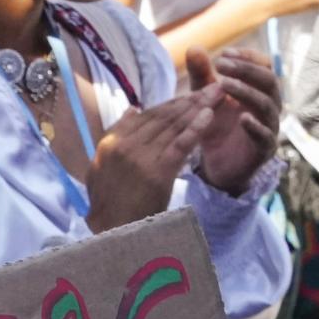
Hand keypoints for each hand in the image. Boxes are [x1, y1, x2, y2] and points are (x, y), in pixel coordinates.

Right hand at [86, 93, 209, 232]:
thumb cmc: (108, 203)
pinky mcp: (158, 171)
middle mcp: (124, 145)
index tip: (190, 95)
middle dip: (190, 99)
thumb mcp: (101, 166)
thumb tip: (132, 109)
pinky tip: (210, 114)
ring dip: (198, 107)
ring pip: (174, 126)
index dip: (171, 103)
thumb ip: (116, 135)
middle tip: (212, 85)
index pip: (146, 115)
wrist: (113, 233)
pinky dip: (196, 127)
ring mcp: (141, 157)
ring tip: (216, 94)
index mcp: (111, 142)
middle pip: (163, 117)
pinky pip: (181, 144)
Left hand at [186, 48, 280, 195]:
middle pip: (269, 80)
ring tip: (224, 85)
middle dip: (246, 70)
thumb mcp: (204, 98)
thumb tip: (193, 47)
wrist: (216, 164)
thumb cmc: (216, 126)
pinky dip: (256, 126)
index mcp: (259, 90)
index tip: (223, 54)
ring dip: (247, 92)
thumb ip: (201, 75)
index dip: (247, 57)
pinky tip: (242, 118)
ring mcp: (269, 127)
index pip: (264, 66)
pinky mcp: (264, 149)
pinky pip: (266, 136)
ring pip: (267, 104)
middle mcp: (269, 105)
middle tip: (221, 65)